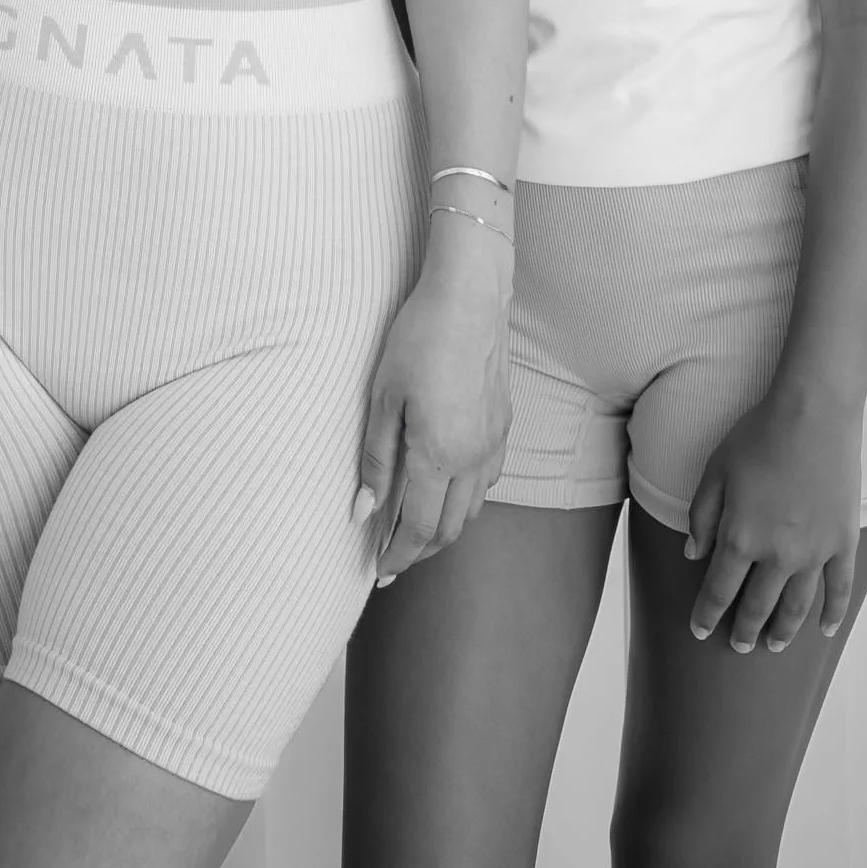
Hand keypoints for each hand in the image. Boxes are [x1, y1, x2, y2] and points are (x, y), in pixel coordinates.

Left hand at [357, 225, 510, 580]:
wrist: (470, 297)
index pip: (418, 528)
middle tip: (391, 557)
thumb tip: (361, 512)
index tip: (378, 570)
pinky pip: (487, 481)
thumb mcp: (383, 397)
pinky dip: (466, 500)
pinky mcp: (504, 426)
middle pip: (449, 528)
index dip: (397, 554)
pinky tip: (446, 489)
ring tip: (414, 528)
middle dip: (419, 550)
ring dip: (444, 528)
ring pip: (472, 509)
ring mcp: (494, 443)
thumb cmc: (419, 339)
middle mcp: (473, 459)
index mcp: (439, 455)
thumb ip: (374, 459)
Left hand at [685, 386, 863, 652]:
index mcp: (741, 538)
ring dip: (783, 630)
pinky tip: (824, 630)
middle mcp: (778, 555)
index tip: (699, 631)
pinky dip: (833, 614)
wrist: (811, 416)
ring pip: (798, 606)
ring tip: (772, 645)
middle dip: (744, 630)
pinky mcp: (843, 543)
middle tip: (737, 646)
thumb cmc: (757, 437)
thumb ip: (702, 517)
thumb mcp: (715, 472)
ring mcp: (815, 553)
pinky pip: (839, 589)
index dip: (707, 614)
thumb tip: (693, 555)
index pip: (719, 590)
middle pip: (758, 605)